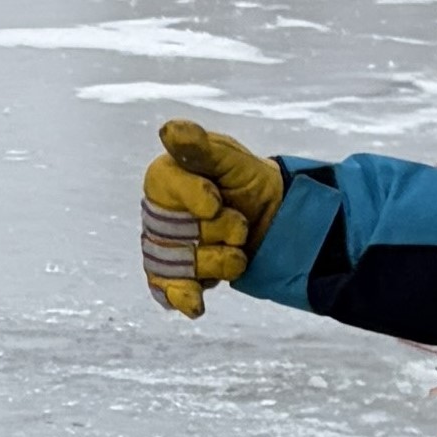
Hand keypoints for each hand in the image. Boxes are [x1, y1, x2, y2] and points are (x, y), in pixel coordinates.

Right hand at [141, 116, 286, 316]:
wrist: (275, 219)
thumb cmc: (247, 181)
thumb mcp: (231, 159)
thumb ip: (200, 147)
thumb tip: (169, 130)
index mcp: (166, 179)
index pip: (165, 185)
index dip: (192, 196)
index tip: (217, 201)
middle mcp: (160, 215)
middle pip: (175, 231)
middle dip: (217, 231)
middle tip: (241, 224)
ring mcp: (168, 248)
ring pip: (180, 264)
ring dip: (218, 261)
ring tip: (240, 254)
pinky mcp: (179, 277)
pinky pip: (168, 290)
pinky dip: (182, 297)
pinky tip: (194, 305)